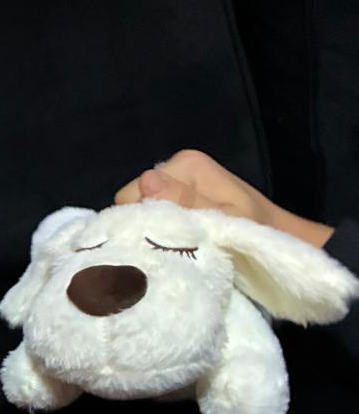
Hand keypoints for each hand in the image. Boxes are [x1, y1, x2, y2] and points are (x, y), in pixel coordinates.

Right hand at [114, 150, 333, 247]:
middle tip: (168, 250)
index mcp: (184, 164)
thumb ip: (187, 203)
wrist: (281, 244)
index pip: (131, 194)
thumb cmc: (258, 232)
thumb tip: (146, 183)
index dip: (138, 222)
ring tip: (173, 249)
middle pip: (131, 201)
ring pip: (139, 211)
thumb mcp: (225, 221)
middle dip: (144, 226)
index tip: (158, 245)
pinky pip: (152, 216)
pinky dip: (157, 233)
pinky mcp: (176, 198)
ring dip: (151, 232)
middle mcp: (174, 167)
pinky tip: (173, 246)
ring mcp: (174, 183)